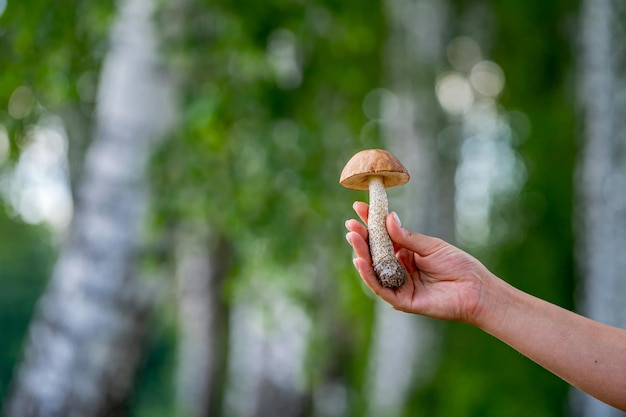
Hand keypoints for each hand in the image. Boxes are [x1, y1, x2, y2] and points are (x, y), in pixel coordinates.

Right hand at [345, 201, 492, 323]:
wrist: (476, 289)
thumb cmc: (458, 265)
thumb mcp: (431, 246)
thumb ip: (407, 236)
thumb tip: (388, 218)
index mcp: (406, 252)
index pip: (383, 236)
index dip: (370, 222)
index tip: (358, 206)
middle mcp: (399, 268)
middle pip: (375, 252)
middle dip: (361, 238)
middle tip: (350, 224)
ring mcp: (399, 284)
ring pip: (374, 269)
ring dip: (361, 253)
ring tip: (353, 237)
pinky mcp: (401, 300)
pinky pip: (381, 287)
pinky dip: (369, 275)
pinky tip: (360, 261)